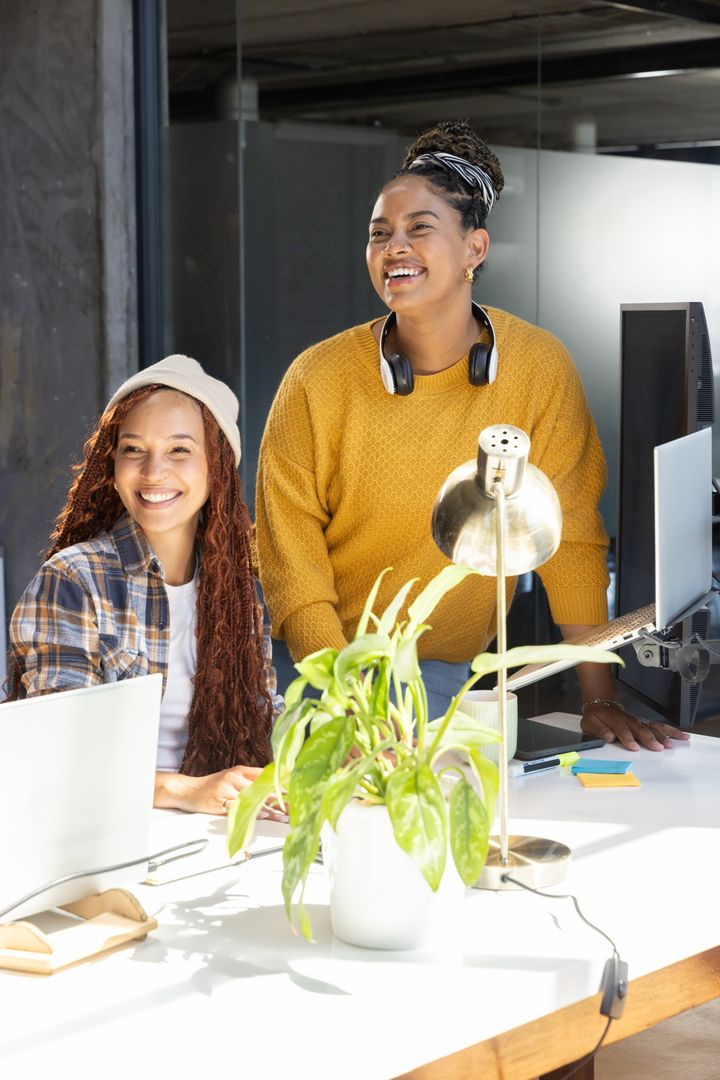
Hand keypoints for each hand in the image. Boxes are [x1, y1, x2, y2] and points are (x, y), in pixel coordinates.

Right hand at [154, 765, 287, 818]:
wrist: (189, 790)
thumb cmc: (212, 785)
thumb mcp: (231, 776)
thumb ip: (248, 779)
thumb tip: (270, 785)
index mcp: (239, 770)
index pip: (263, 774)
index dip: (278, 782)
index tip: (291, 789)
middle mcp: (233, 778)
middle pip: (259, 788)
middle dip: (276, 797)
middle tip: (289, 804)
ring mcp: (226, 790)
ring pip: (251, 799)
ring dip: (268, 808)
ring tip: (281, 814)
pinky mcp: (220, 803)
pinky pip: (239, 809)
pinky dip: (251, 814)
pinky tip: (261, 817)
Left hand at [580, 701, 689, 751]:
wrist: (601, 704)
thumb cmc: (596, 717)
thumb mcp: (590, 723)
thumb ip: (600, 730)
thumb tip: (608, 737)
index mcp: (615, 722)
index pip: (622, 731)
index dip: (628, 739)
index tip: (634, 747)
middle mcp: (629, 721)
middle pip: (641, 730)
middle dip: (650, 739)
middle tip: (658, 747)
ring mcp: (638, 721)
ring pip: (653, 727)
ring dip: (663, 736)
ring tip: (672, 744)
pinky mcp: (645, 723)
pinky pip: (659, 726)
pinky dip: (670, 731)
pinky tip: (682, 735)